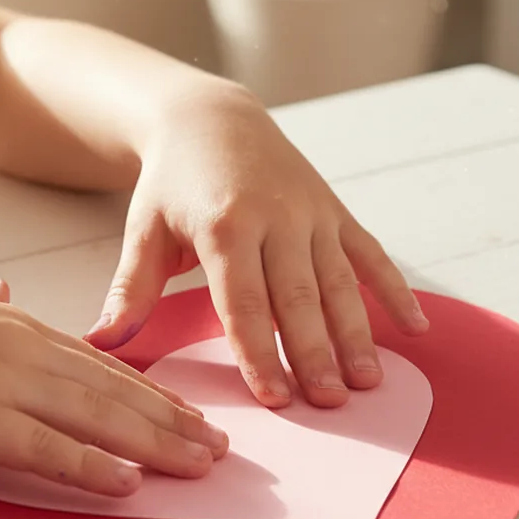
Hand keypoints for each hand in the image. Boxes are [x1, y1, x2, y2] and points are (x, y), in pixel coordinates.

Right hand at [0, 265, 227, 495]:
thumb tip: (7, 293)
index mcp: (20, 328)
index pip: (104, 365)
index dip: (153, 394)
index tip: (188, 413)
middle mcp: (26, 352)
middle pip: (118, 391)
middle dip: (175, 422)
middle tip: (220, 446)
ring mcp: (5, 384)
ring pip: (100, 417)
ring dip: (157, 444)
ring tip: (201, 463)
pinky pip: (48, 449)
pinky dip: (94, 467)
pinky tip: (130, 482)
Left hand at [85, 85, 429, 408]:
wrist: (211, 117)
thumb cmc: (172, 183)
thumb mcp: (144, 229)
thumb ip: (132, 289)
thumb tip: (102, 343)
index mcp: (224, 225)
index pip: (243, 301)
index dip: (259, 351)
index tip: (274, 397)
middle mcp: (275, 217)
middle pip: (298, 296)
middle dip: (315, 351)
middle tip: (330, 401)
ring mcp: (311, 212)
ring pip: (339, 280)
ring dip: (356, 331)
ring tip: (369, 380)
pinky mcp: (334, 209)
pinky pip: (370, 253)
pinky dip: (395, 290)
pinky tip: (415, 329)